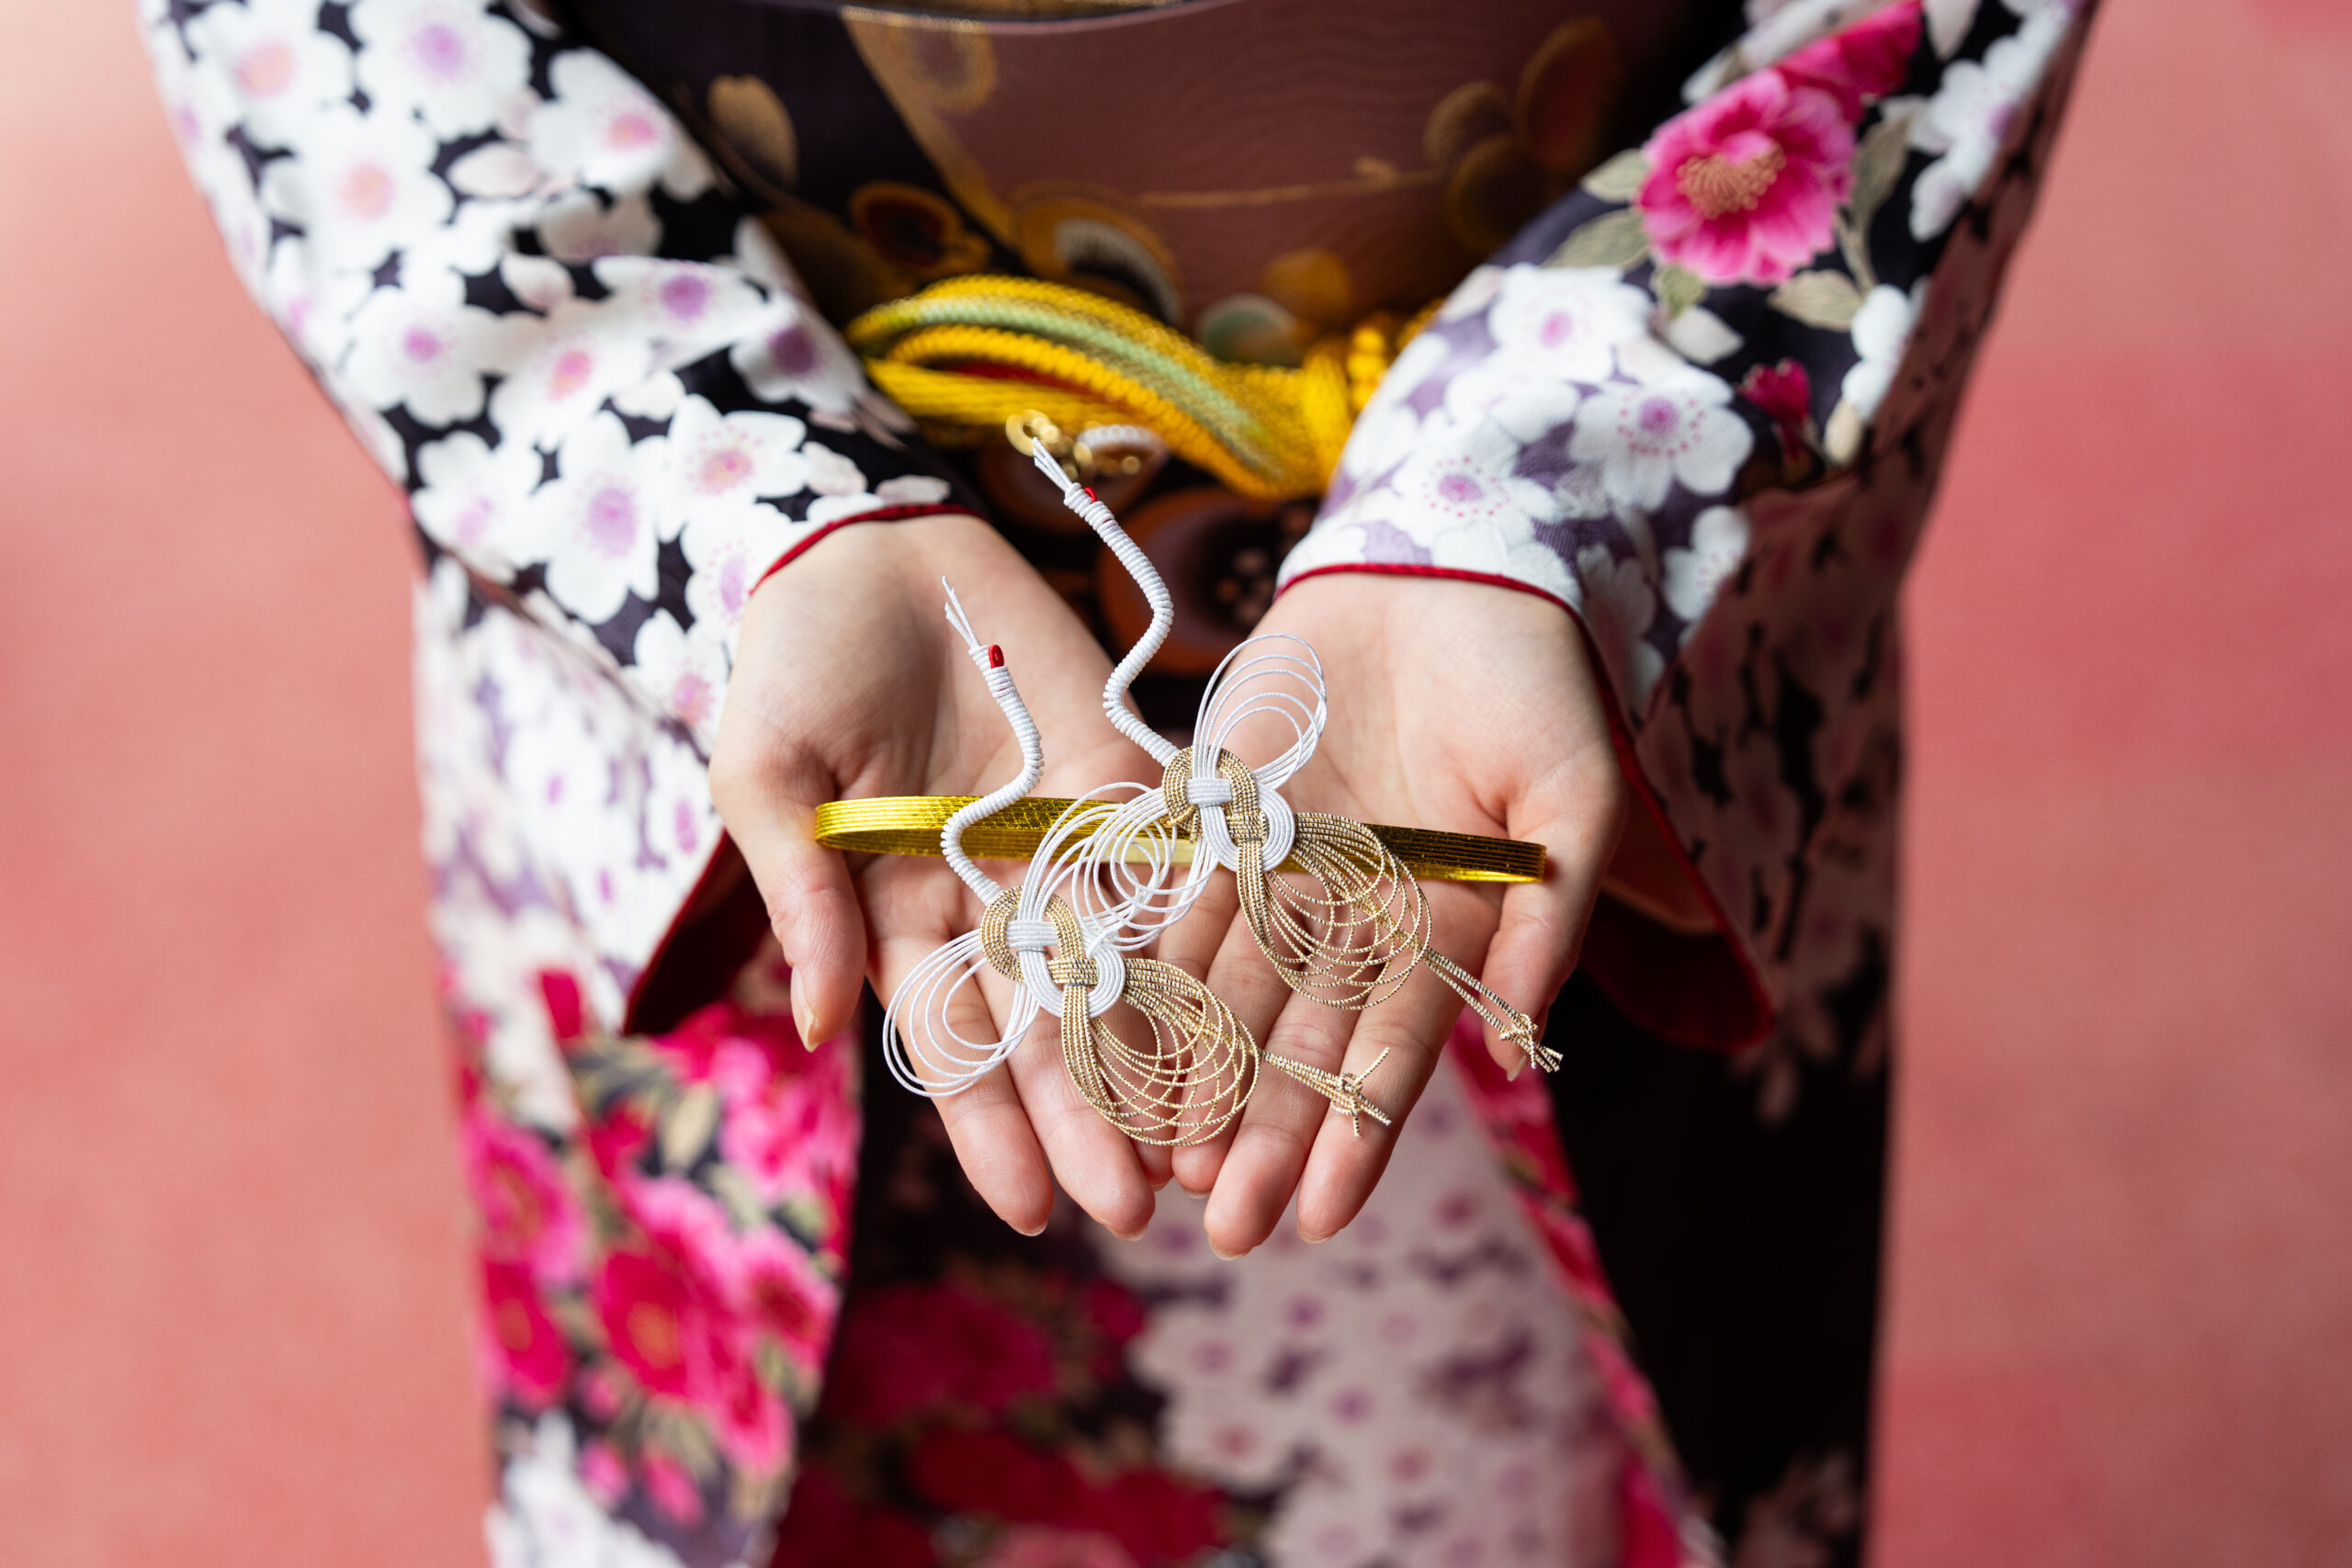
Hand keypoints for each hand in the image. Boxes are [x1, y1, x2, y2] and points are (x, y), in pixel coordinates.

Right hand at [709, 515, 1164, 1238]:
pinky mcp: (1125, 778)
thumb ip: (800, 894)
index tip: (1033, 1209)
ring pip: (1122, 965)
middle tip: (1138, 1211)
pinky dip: (1208, 929)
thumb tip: (812, 1026)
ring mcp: (1063, 842)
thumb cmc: (794, 662)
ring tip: (1208, 1143)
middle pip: (1051, 1025)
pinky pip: (1172, 859)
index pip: (953, 1041)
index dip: (991, 1124)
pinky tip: (1248, 1002)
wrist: (874, 542)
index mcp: (898, 915)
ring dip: (1160, 1053)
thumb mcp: (768, 776)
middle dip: (1089, 1118)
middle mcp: (992, 898)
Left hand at [1159, 573, 1627, 1254]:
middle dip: (1267, 1133)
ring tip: (1156, 1161)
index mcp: (1448, 930)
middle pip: (1304, 1040)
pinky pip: (1176, 894)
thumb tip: (1510, 1059)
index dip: (1360, 1133)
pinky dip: (1143, 961)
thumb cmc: (1537, 681)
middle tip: (1223, 1227)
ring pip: (1230, 986)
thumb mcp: (1574, 797)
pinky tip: (1106, 1035)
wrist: (1450, 565)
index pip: (1398, 1049)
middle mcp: (1359, 917)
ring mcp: (1286, 868)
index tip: (1323, 1218)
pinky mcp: (1221, 811)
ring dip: (1196, 1073)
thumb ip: (1549, 922)